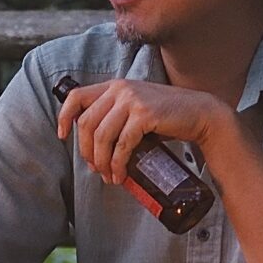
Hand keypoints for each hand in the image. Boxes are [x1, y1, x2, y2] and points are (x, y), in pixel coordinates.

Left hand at [56, 79, 231, 191]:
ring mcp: (132, 100)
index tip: (62, 136)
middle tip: (95, 169)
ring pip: (101, 136)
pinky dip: (117, 163)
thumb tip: (91, 149)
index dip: (64, 117)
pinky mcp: (144, 114)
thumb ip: (113, 118)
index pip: (76, 96)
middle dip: (86, 151)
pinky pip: (122, 144)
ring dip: (102, 162)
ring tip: (109, 176)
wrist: (200, 114)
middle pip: (86, 124)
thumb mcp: (135, 110)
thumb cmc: (165, 118)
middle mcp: (120, 89)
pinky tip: (120, 173)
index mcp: (114, 86)